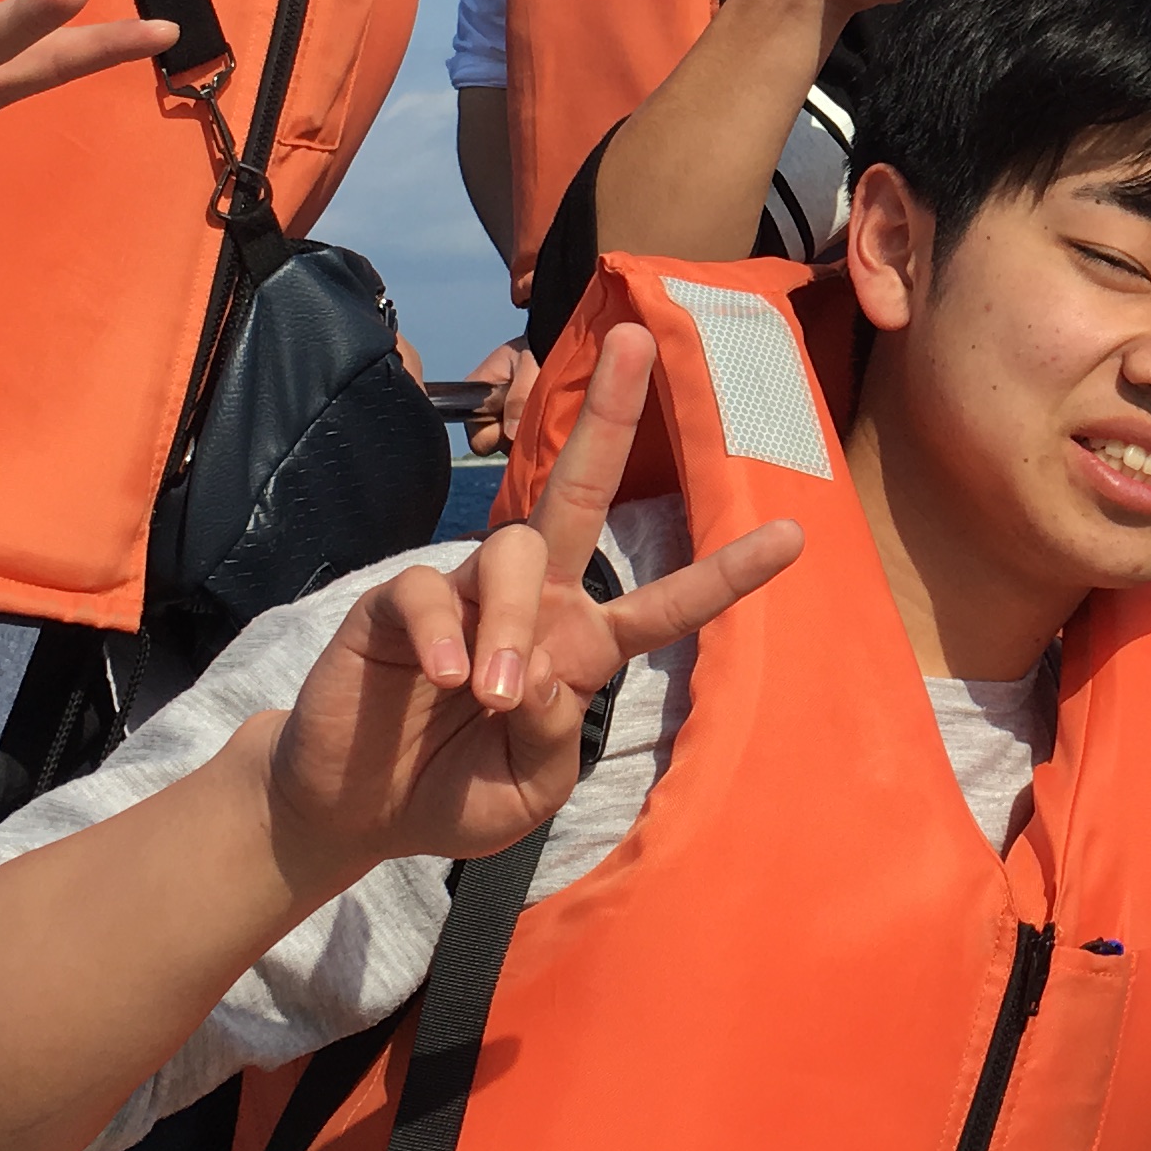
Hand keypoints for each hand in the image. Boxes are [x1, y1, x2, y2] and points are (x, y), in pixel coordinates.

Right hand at [265, 324, 801, 882]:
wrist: (356, 810)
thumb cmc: (453, 791)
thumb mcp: (526, 790)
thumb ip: (555, 740)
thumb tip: (547, 674)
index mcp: (582, 647)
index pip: (665, 605)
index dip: (725, 574)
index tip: (794, 537)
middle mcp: (534, 602)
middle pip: (581, 494)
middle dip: (610, 415)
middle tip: (639, 341)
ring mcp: (467, 592)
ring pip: (514, 553)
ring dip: (512, 622)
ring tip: (493, 695)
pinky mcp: (398, 600)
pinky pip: (431, 589)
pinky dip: (445, 633)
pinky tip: (446, 676)